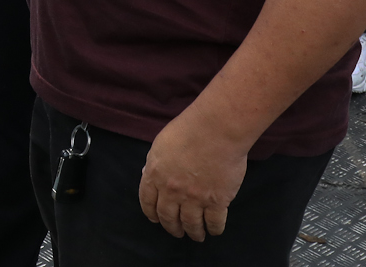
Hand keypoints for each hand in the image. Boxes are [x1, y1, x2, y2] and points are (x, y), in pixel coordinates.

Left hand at [137, 111, 249, 241]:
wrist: (216, 130)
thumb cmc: (188, 129)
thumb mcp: (161, 144)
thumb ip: (154, 162)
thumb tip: (149, 174)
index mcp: (155, 175)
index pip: (148, 202)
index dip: (152, 213)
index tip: (156, 219)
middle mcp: (172, 191)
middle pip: (168, 217)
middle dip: (171, 227)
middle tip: (176, 232)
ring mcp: (195, 198)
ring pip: (191, 224)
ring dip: (193, 232)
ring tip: (196, 236)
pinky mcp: (217, 201)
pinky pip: (214, 222)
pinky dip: (214, 229)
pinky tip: (214, 230)